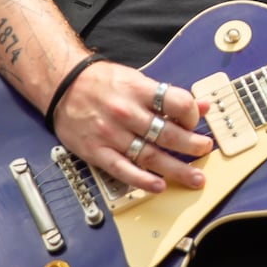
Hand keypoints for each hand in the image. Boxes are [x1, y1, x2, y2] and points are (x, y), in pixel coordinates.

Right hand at [51, 60, 214, 191]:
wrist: (61, 85)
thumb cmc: (100, 82)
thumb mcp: (137, 80)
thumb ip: (168, 95)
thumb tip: (201, 105)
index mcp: (139, 91)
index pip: (177, 103)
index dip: (192, 114)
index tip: (196, 121)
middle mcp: (126, 113)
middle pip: (167, 134)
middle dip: (191, 145)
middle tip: (204, 150)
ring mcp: (111, 134)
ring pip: (149, 156)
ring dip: (175, 169)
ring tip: (193, 177)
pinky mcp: (96, 151)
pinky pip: (123, 169)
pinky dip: (142, 180)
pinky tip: (158, 186)